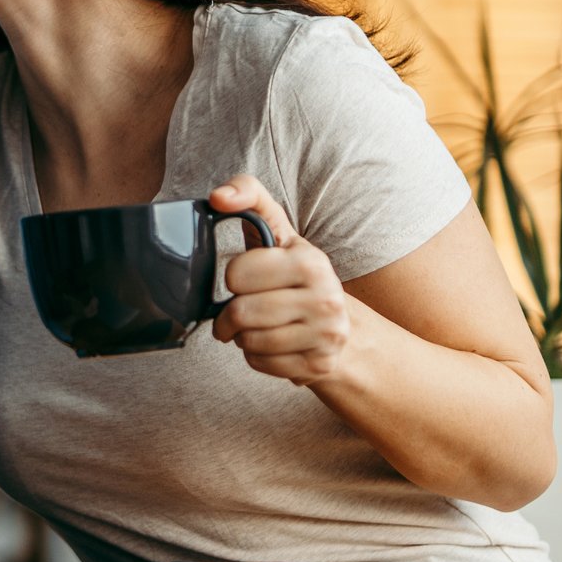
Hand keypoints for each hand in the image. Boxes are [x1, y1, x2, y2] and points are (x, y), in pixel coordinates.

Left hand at [209, 174, 354, 386]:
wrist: (343, 328)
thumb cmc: (298, 277)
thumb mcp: (280, 234)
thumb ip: (250, 199)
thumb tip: (218, 197)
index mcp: (310, 261)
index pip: (237, 274)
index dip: (232, 279)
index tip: (245, 280)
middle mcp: (325, 297)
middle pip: (240, 313)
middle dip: (230, 316)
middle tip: (240, 311)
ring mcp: (325, 334)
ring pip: (249, 342)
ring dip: (243, 337)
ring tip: (260, 327)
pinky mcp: (319, 365)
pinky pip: (260, 364)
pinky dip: (256, 357)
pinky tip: (273, 345)